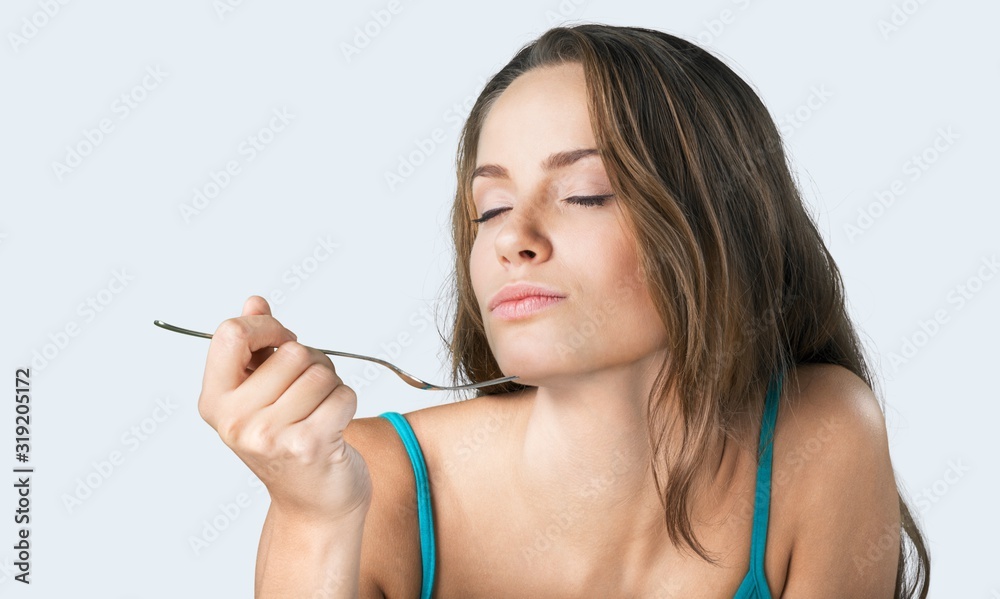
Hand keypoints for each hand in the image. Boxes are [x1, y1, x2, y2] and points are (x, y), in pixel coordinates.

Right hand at [197, 295, 371, 521]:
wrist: (314, 504)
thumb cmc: (290, 442)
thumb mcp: (262, 395)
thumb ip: (255, 347)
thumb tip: (255, 303)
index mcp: (216, 400)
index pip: (231, 334)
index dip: (267, 327)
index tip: (283, 340)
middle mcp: (235, 420)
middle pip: (291, 352)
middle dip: (312, 363)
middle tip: (310, 392)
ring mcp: (269, 435)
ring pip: (320, 372)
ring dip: (331, 385)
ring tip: (321, 410)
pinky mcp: (308, 445)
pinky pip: (343, 394)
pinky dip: (347, 403)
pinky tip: (335, 425)